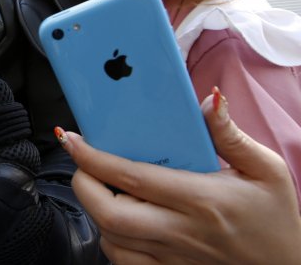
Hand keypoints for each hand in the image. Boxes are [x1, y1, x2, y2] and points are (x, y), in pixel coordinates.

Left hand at [61, 88, 300, 264]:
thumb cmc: (276, 219)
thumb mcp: (267, 170)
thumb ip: (230, 134)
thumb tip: (209, 100)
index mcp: (202, 200)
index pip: (131, 177)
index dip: (93, 156)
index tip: (73, 138)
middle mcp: (182, 231)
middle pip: (109, 213)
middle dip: (82, 184)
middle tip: (81, 163)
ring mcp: (173, 258)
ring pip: (111, 239)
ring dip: (94, 210)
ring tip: (99, 186)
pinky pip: (123, 261)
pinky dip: (109, 240)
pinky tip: (118, 219)